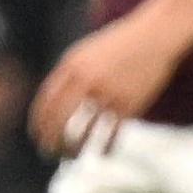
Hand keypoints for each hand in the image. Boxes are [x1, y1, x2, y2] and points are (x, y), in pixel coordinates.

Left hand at [30, 0, 192, 157]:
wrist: (155, 35)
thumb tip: (52, 102)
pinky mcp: (130, 104)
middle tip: (48, 153)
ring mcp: (108, 93)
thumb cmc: (118, 44)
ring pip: (85, 131)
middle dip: (51, 140)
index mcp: (70, 67)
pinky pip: (113, 133)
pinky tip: (102, 154)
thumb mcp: (85, 53)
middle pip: (60, 120)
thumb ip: (68, 74)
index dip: (38, 123)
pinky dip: (106, 147)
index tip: (37, 136)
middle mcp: (86, 81)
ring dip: (75, 149)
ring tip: (72, 156)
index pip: (45, 102)